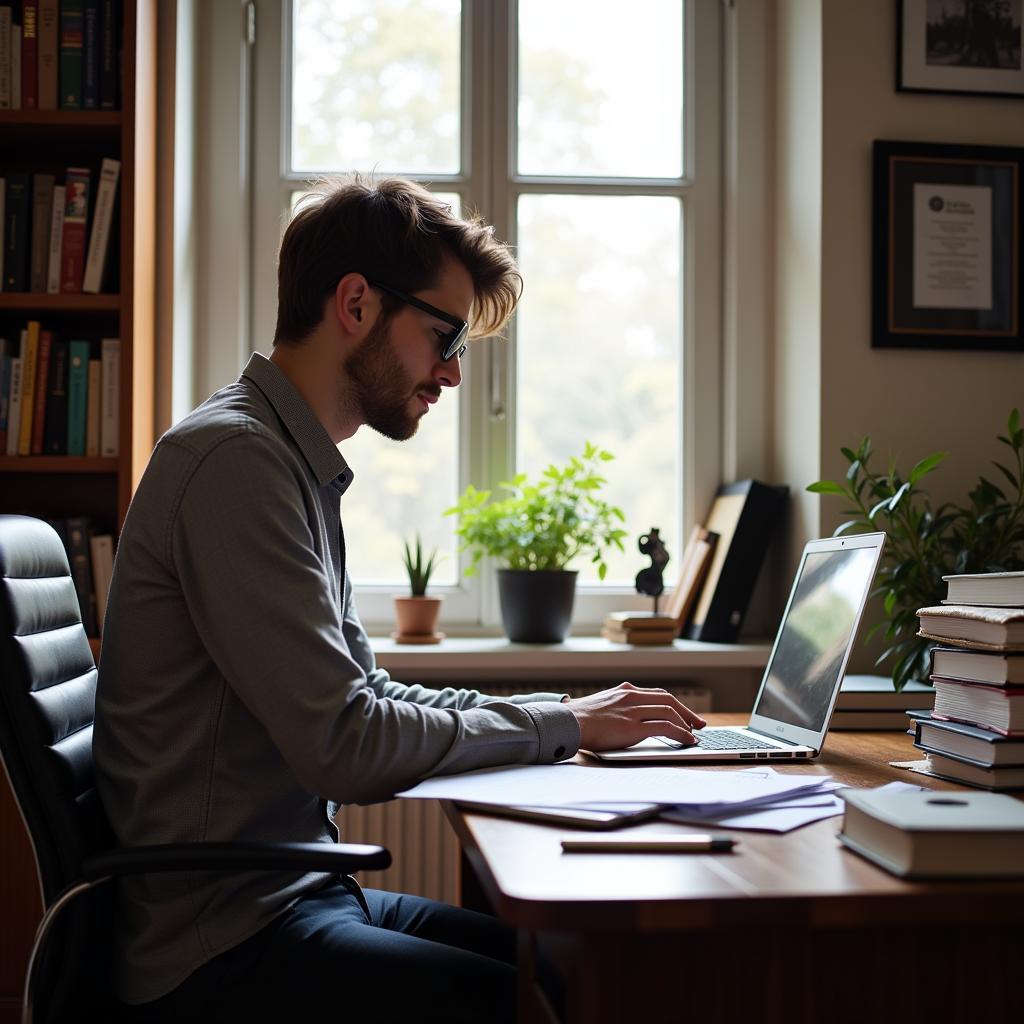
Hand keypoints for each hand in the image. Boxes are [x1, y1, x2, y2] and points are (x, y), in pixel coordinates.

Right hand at [564, 682, 706, 751]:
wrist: (567, 723)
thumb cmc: (578, 720)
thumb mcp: (600, 706)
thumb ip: (615, 708)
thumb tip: (622, 720)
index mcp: (624, 691)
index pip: (656, 694)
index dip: (673, 704)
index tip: (682, 713)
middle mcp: (631, 696)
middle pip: (667, 699)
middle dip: (686, 711)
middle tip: (698, 722)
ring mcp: (633, 710)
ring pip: (669, 710)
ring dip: (686, 722)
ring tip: (694, 734)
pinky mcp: (634, 726)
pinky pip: (666, 726)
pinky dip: (681, 733)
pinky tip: (687, 740)